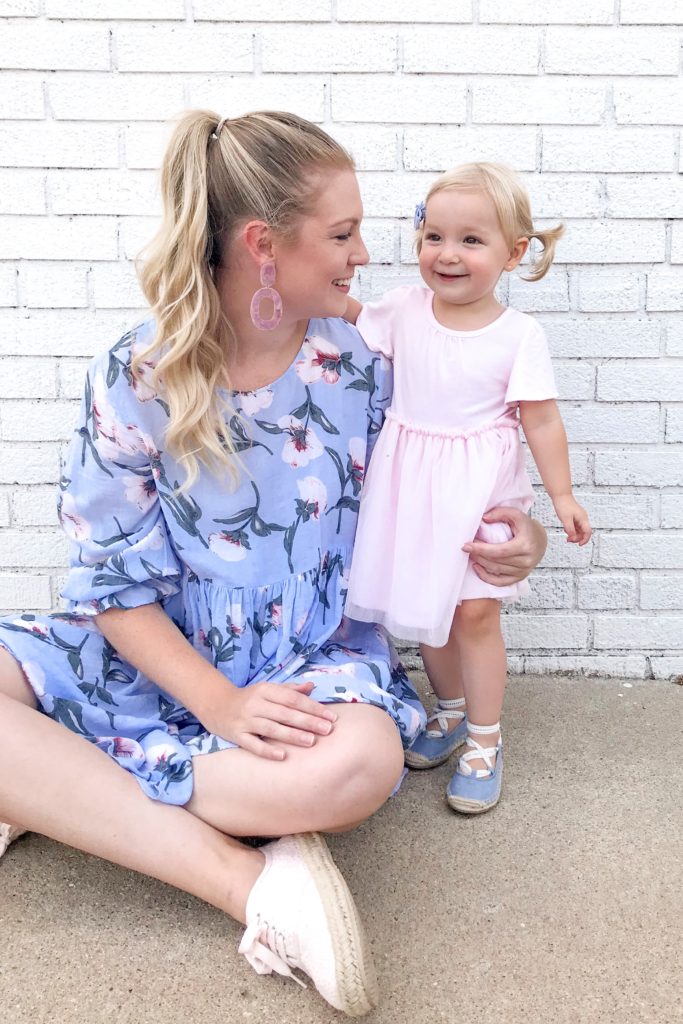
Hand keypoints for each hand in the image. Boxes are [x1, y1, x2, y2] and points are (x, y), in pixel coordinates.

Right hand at [201, 680, 336, 760]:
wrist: (216, 705)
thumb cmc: (249, 698)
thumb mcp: (268, 689)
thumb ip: (289, 690)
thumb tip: (311, 686)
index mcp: (265, 690)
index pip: (293, 699)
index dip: (312, 707)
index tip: (330, 717)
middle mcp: (255, 704)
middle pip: (285, 713)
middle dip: (308, 721)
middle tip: (327, 730)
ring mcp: (245, 720)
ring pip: (271, 728)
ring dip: (292, 735)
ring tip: (311, 741)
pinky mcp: (236, 735)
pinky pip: (253, 744)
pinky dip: (267, 750)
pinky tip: (282, 756)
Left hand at [462, 506, 547, 585]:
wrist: (540, 540)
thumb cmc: (527, 527)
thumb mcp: (516, 514)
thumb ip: (500, 512)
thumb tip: (484, 518)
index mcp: (525, 545)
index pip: (499, 551)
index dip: (481, 549)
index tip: (466, 545)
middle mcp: (526, 561)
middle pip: (496, 562)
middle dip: (478, 555)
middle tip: (467, 548)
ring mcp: (523, 571)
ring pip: (496, 571)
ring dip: (480, 563)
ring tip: (471, 554)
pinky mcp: (520, 577)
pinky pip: (501, 582)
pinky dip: (486, 577)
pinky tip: (477, 567)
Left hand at [553, 494, 591, 545]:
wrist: (560, 495)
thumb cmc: (563, 505)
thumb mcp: (565, 519)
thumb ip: (570, 529)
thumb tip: (573, 537)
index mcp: (583, 519)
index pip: (588, 532)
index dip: (585, 539)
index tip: (579, 545)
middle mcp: (583, 518)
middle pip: (584, 532)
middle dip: (577, 538)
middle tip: (568, 540)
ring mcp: (579, 517)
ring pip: (579, 529)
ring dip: (574, 535)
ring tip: (567, 537)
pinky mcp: (575, 516)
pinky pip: (576, 526)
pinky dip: (572, 530)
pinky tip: (566, 530)